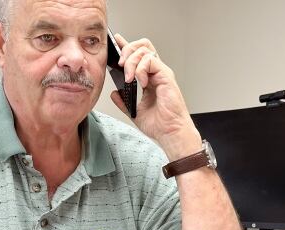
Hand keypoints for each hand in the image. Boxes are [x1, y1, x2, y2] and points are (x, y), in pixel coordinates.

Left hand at [111, 34, 200, 159]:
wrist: (170, 133)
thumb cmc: (160, 124)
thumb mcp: (134, 112)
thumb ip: (124, 101)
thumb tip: (114, 93)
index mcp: (149, 78)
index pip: (139, 55)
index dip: (127, 46)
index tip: (115, 42)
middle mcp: (156, 73)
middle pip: (142, 46)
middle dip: (127, 50)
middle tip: (120, 64)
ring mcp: (162, 73)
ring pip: (144, 51)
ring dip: (132, 61)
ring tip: (128, 78)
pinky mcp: (166, 76)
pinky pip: (151, 61)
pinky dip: (141, 69)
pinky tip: (139, 81)